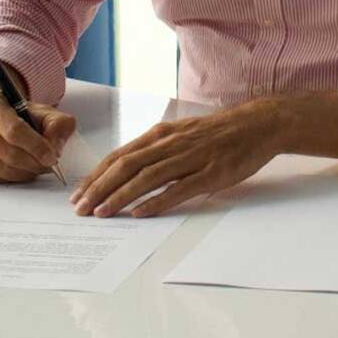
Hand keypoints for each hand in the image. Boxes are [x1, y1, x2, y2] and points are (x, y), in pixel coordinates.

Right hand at [0, 63, 74, 183]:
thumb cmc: (19, 115)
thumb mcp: (44, 111)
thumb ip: (58, 124)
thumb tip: (56, 148)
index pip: (14, 131)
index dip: (37, 147)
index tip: (53, 157)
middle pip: (10, 154)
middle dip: (36, 163)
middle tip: (50, 164)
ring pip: (3, 170)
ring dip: (27, 172)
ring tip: (39, 165)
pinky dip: (14, 178)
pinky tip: (23, 168)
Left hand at [71, 101, 281, 217]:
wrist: (259, 124)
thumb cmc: (221, 131)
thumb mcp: (184, 132)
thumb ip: (159, 147)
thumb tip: (129, 166)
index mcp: (164, 134)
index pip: (121, 155)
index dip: (97, 175)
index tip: (78, 193)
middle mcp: (173, 144)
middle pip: (127, 166)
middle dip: (100, 188)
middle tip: (80, 209)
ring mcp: (192, 158)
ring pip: (148, 177)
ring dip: (120, 196)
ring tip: (102, 213)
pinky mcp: (211, 173)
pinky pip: (179, 188)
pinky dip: (157, 201)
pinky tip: (140, 213)